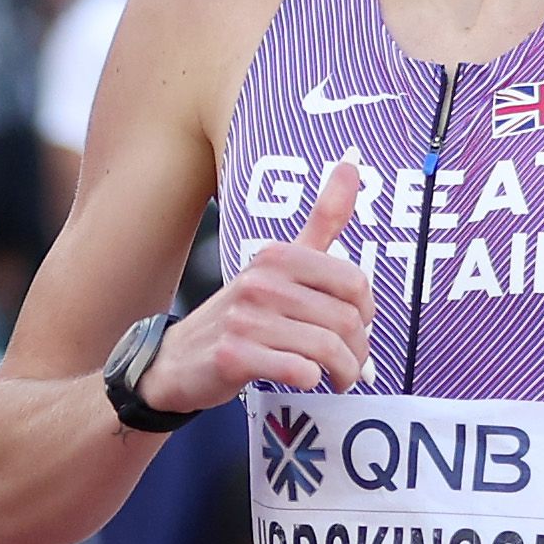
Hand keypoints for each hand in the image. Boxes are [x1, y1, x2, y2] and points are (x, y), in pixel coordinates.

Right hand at [156, 155, 373, 404]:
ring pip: (325, 349)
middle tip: (353, 364)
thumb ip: (320, 221)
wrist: (177, 361)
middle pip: (343, 319)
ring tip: (338, 378)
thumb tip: (351, 163)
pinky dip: (309, 380)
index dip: (367, 311)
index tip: (360, 326)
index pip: (353, 282)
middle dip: (358, 349)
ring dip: (342, 371)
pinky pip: (296, 370)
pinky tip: (305, 380)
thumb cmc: (238, 315)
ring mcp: (244, 319)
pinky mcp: (233, 356)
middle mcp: (260, 282)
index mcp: (277, 257)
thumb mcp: (278, 265)